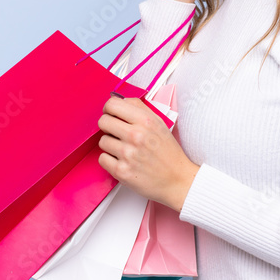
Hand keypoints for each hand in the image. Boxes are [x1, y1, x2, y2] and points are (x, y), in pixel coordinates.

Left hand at [97, 95, 199, 212]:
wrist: (177, 179)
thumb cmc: (168, 153)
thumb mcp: (159, 123)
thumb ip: (139, 108)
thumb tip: (119, 100)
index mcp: (146, 121)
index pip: (113, 104)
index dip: (109, 108)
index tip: (111, 114)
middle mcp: (136, 135)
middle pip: (103, 121)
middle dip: (107, 126)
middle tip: (115, 132)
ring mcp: (128, 154)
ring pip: (102, 141)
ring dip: (110, 145)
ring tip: (124, 149)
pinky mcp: (122, 171)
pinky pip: (102, 159)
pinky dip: (110, 160)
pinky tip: (122, 161)